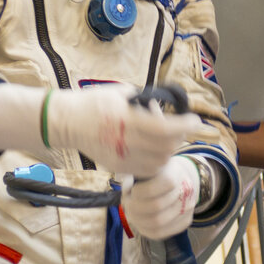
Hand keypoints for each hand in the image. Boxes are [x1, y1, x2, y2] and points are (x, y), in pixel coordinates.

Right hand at [47, 89, 198, 178]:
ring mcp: (120, 156)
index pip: (164, 128)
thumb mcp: (122, 93)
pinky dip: (158, 161)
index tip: (195, 120)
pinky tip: (156, 149)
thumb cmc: (95, 102)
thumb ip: (145, 102)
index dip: (184, 126)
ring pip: (159, 161)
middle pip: (165, 147)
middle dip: (180, 137)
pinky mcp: (117, 167)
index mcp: (126, 119)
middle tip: (182, 128)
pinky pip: (147, 169)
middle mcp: (124, 140)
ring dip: (170, 150)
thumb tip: (168, 109)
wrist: (67, 122)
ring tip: (169, 138)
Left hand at [123, 157, 200, 237]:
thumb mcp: (145, 170)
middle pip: (156, 206)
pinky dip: (144, 229)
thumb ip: (134, 179)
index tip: (133, 191)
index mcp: (175, 173)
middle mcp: (185, 190)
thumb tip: (127, 194)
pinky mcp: (185, 222)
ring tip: (131, 214)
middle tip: (127, 205)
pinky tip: (139, 222)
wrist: (180, 180)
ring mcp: (187, 208)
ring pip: (157, 222)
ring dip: (138, 220)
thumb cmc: (156, 175)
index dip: (140, 191)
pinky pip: (160, 233)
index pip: (159, 186)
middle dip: (135, 208)